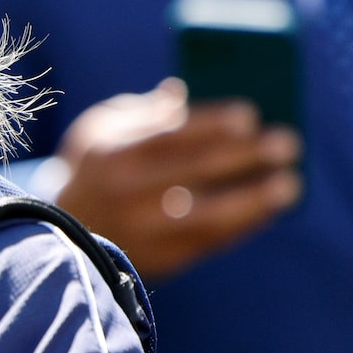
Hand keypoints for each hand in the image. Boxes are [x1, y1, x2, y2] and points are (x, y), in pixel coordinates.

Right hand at [52, 80, 301, 281]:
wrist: (63, 230)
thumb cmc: (98, 166)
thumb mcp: (103, 130)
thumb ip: (145, 111)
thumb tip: (186, 91)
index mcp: (110, 151)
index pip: (167, 134)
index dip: (210, 125)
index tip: (249, 116)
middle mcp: (122, 193)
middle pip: (193, 171)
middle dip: (245, 156)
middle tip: (288, 143)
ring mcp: (139, 230)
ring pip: (205, 215)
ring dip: (253, 200)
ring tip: (290, 186)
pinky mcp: (156, 260)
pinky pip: (207, 242)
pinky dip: (241, 225)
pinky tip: (266, 209)